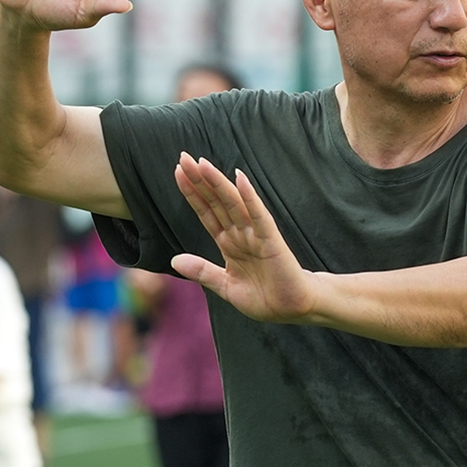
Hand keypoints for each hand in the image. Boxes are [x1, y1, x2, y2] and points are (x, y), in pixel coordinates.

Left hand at [168, 154, 317, 324]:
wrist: (292, 309)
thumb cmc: (264, 297)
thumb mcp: (226, 287)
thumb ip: (202, 272)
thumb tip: (174, 260)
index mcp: (228, 243)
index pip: (206, 212)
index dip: (192, 193)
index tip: (178, 172)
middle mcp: (240, 234)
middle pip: (216, 202)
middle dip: (200, 180)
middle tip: (184, 157)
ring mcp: (255, 234)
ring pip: (233, 203)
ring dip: (218, 182)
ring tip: (202, 163)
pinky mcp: (271, 240)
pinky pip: (259, 216)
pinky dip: (250, 198)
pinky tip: (240, 179)